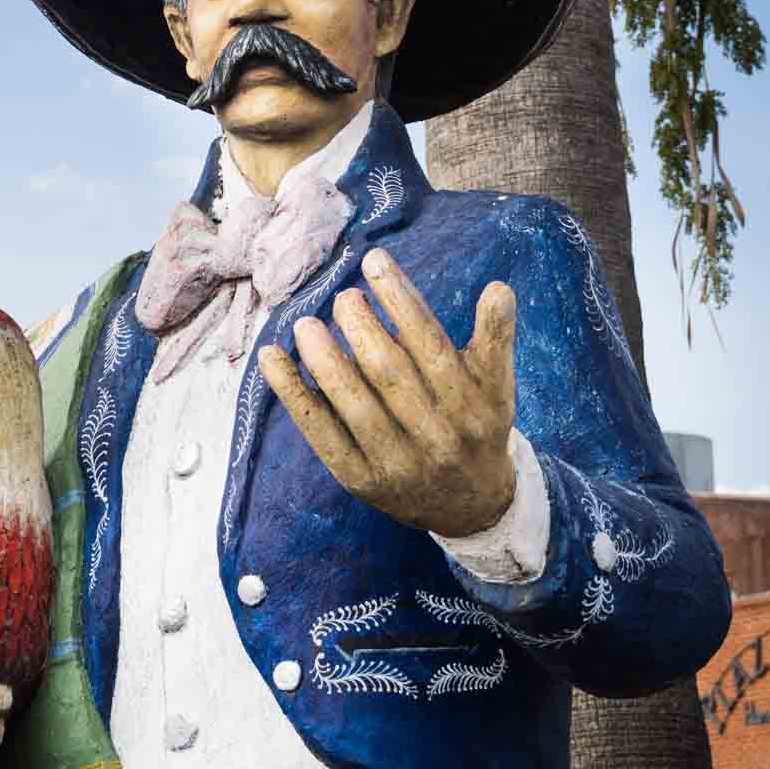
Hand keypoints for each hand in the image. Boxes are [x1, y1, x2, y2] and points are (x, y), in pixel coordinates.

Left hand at [258, 249, 516, 538]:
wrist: (471, 507)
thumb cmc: (478, 428)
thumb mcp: (498, 386)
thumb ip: (496, 337)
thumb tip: (498, 288)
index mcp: (469, 404)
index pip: (429, 341)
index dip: (399, 296)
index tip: (374, 261)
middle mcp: (434, 435)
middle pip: (387, 370)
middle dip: (359, 325)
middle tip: (342, 297)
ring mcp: (395, 461)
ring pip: (352, 402)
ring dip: (322, 357)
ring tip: (304, 323)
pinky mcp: (360, 480)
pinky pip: (320, 432)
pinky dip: (292, 393)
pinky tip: (272, 358)